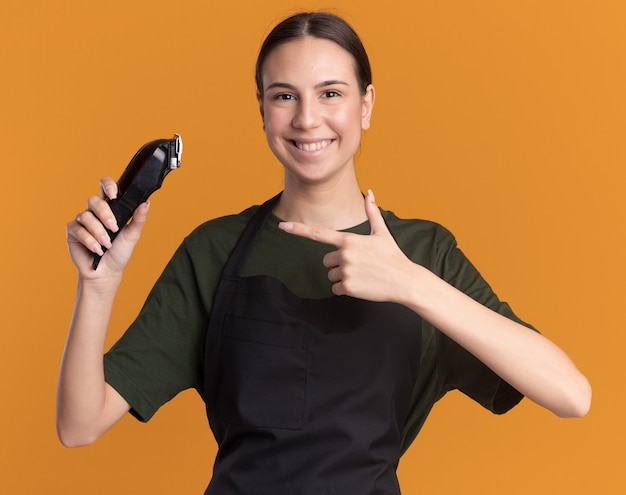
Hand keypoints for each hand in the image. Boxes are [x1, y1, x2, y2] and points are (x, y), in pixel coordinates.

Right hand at [66, 176, 148, 278]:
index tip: (114, 194)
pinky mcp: (72, 231)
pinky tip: (97, 249)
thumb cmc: (119, 252)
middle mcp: (94, 212)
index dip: (107, 185)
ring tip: (107, 245)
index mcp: (110, 208)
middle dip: (104, 214)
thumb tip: (146, 203)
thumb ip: (138, 219)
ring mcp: (82, 221)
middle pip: (94, 200)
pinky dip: (89, 240)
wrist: (107, 272)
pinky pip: (78, 229)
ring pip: (86, 216)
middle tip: (114, 228)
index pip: (105, 187)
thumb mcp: (132, 235)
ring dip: (98, 232)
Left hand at [278, 190, 417, 302]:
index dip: (298, 229)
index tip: (282, 226)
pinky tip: (361, 285)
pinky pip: (335, 289)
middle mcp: (344, 254)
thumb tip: (369, 192)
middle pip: (326, 261)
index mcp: (349, 240)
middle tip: (359, 265)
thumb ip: (372, 212)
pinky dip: (345, 289)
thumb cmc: (393, 256)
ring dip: (342, 277)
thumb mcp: (382, 233)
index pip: (318, 233)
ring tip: (362, 275)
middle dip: (338, 264)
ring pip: (331, 276)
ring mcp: (345, 271)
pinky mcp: (347, 287)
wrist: (404, 281)